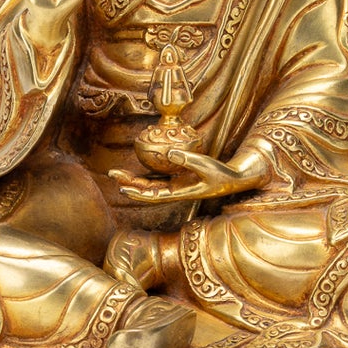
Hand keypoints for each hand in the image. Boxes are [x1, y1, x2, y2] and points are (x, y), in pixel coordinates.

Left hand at [114, 149, 265, 203]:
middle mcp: (176, 191)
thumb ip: (188, 160)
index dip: (137, 192)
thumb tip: (169, 152)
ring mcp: (178, 185)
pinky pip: (160, 177)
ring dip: (135, 179)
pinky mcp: (181, 178)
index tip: (122, 188)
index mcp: (181, 193)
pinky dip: (147, 174)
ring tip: (118, 172)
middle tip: (112, 173)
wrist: (235, 178)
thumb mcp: (206, 165)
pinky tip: (137, 169)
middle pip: (147, 190)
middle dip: (129, 183)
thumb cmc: (222, 174)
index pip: (154, 195)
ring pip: (151, 184)